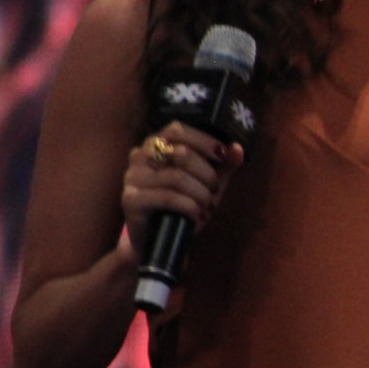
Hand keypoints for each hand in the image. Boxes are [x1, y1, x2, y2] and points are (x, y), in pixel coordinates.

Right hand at [120, 121, 244, 260]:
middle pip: (181, 152)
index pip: (177, 129)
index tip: (222, 155)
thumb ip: (223, 165)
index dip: (203, 140)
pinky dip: (190, 206)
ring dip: (200, 193)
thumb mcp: (207, 182)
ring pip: (176, 177)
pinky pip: (168, 197)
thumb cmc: (184, 203)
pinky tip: (197, 214)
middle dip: (207, 174)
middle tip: (214, 190)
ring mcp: (132, 177)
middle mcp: (140, 156)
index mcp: (156, 144)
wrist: (161, 238)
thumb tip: (237, 148)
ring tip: (207, 205)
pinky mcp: (131, 199)